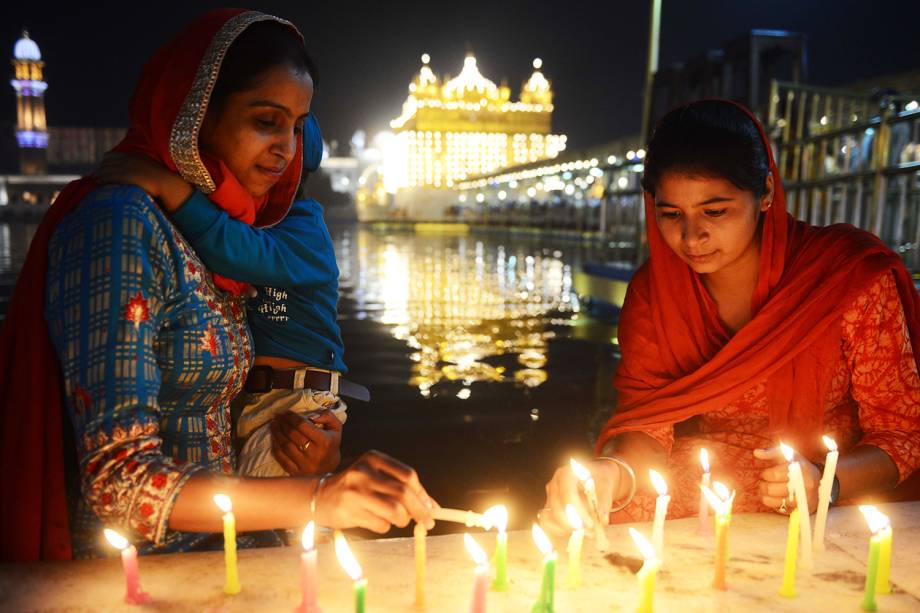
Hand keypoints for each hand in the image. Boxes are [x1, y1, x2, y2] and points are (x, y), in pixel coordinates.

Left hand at [93, 152, 192, 211]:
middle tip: (97, 176)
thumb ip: (139, 166)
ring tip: (97, 181)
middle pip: (105, 162)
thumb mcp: (149, 167)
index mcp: (132, 156)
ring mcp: (125, 167)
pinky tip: (100, 184)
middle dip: (101, 168)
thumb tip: (136, 173)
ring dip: (99, 174)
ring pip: (105, 169)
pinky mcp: (125, 176)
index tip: (103, 168)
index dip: (105, 162)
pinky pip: (108, 177)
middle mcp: (127, 160)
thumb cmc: (160, 180)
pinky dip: (102, 179)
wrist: (166, 184)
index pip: (110, 155)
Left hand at [270, 410, 342, 475]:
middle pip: (293, 435)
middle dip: (283, 423)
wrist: (329, 468)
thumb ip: (328, 416)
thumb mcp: (336, 428)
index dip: (292, 417)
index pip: (303, 425)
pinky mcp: (295, 472)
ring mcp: (304, 464)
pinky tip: (274, 437)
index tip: (287, 412)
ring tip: (274, 424)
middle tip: (278, 416)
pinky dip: (275, 446)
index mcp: (324, 441)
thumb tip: (312, 415)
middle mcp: (314, 454)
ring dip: (277, 433)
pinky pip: (281, 458)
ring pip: (285, 445)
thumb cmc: (331, 444)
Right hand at [313, 450, 436, 533]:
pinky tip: (375, 520)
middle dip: (420, 511)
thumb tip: (432, 507)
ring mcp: (355, 492)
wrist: (319, 497)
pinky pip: (381, 525)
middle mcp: (364, 472)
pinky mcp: (349, 512)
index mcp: (374, 458)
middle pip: (404, 493)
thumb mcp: (376, 478)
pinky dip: (385, 526)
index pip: (408, 476)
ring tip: (397, 520)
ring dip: (402, 520)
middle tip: (428, 522)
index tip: (432, 508)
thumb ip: (402, 488)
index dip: (423, 494)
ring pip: (395, 512)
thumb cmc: (356, 488)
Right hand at [541, 459, 619, 537]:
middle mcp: (554, 484)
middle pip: (556, 508)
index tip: (590, 525)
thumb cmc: (601, 480)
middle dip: (571, 525)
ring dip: (565, 530)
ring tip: (586, 535)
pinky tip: (576, 535)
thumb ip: (604, 503)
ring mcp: (549, 496)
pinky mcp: (549, 508)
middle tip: (590, 534)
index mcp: (567, 473)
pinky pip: (548, 524)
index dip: (577, 511)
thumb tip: (603, 520)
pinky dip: (561, 532)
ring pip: (549, 518)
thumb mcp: (607, 488)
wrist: (597, 478)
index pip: (567, 493)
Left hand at [754, 447, 820, 513]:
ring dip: (765, 495)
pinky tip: (775, 497)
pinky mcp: (801, 510)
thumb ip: (772, 452)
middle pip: (772, 489)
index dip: (766, 474)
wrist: (819, 482)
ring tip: (767, 490)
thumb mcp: (788, 455)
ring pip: (773, 501)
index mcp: (801, 469)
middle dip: (763, 485)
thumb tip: (756, 452)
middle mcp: (805, 485)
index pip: (775, 474)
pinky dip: (774, 504)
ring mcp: (804, 499)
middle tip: (765, 483)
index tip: (767, 473)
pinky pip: (779, 509)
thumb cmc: (799, 466)